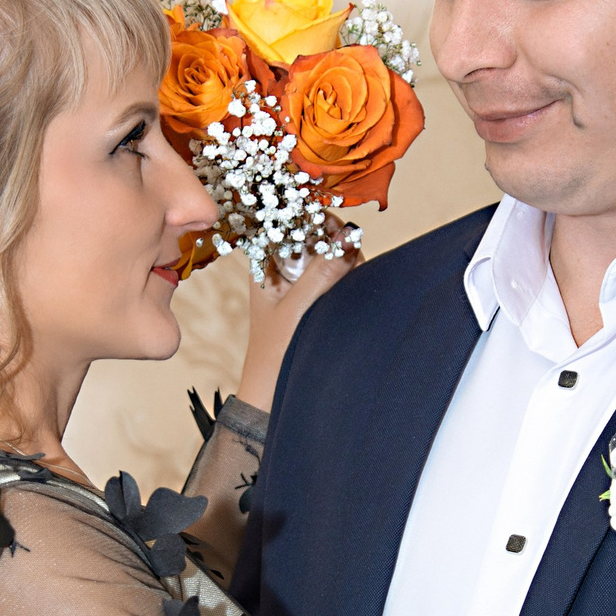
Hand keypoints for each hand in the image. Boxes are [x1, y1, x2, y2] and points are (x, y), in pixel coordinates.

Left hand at [234, 232, 356, 411]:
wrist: (274, 397)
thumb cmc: (273, 356)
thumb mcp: (297, 310)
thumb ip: (323, 272)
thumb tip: (349, 234)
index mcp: (265, 262)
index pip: (292, 220)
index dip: (315, 218)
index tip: (338, 230)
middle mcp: (284, 267)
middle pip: (317, 234)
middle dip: (335, 242)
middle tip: (346, 262)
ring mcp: (303, 283)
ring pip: (333, 254)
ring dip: (345, 263)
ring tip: (344, 288)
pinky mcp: (320, 298)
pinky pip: (340, 276)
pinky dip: (349, 280)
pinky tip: (349, 296)